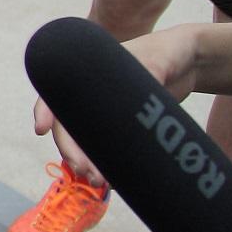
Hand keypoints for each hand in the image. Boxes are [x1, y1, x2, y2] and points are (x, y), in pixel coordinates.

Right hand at [32, 24, 197, 185]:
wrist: (191, 60)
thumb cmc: (170, 50)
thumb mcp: (158, 60)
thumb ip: (149, 74)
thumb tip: (137, 97)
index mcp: (88, 70)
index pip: (56, 91)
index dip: (45, 111)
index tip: (40, 130)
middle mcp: (89, 92)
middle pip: (68, 124)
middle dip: (71, 150)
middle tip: (85, 172)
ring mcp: (103, 109)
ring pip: (83, 139)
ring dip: (85, 161)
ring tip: (98, 181)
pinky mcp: (120, 123)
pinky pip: (103, 144)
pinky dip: (103, 161)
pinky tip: (110, 178)